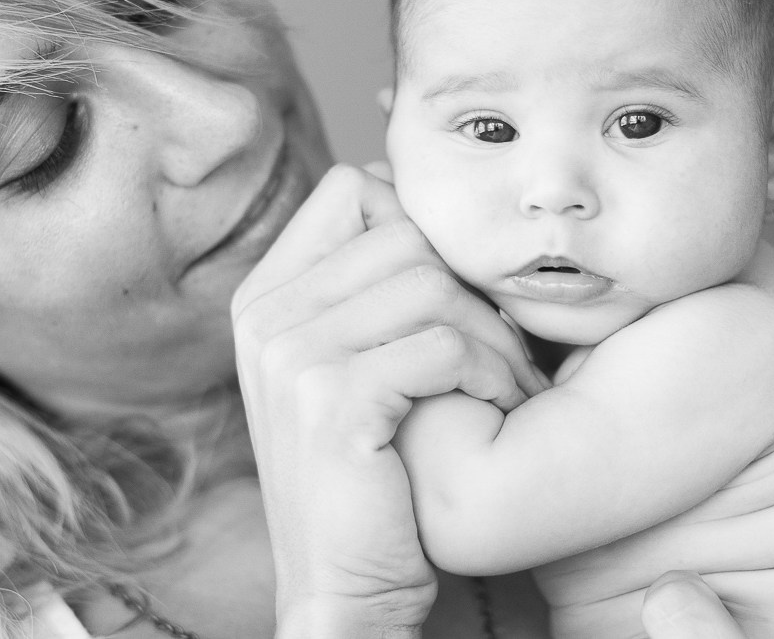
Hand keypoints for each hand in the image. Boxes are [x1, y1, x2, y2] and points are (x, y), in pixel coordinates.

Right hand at [231, 164, 543, 636]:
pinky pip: (445, 344)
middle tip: (501, 348)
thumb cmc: (373, 470)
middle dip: (471, 289)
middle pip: (406, 235)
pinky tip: (495, 409)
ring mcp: (291, 354)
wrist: (345, 584)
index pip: (353, 189)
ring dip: (493, 337)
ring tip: (506, 383)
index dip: (419, 224)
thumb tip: (409, 190)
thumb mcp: (352, 365)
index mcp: (267, 295)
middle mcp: (267, 314)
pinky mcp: (332, 401)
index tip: (453, 289)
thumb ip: (369, 287)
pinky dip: (491, 375)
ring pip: (433, 286)